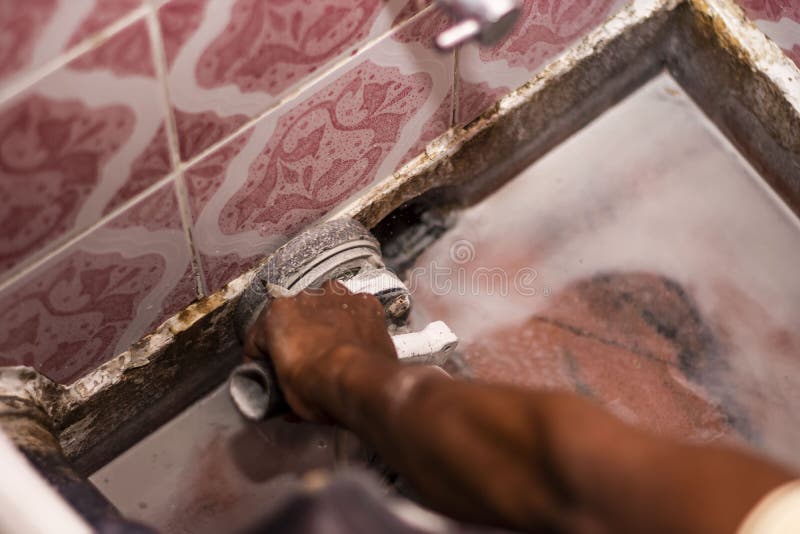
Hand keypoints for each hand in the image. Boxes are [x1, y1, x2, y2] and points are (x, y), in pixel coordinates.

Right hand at [243, 280, 397, 420]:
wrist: (364, 384)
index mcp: (278, 313)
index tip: (270, 373)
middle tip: (305, 364)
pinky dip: (354, 324)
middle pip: (296, 317)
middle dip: (297, 336)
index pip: (261, 335)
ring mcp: (340, 297)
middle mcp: (307, 297)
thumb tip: (282, 403)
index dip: (263, 357)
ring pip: (327, 308)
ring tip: (334, 353)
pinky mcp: (368, 304)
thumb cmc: (318, 386)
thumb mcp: (285, 394)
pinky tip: (356, 344)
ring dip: (327, 324)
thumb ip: (280, 388)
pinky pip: (355, 312)